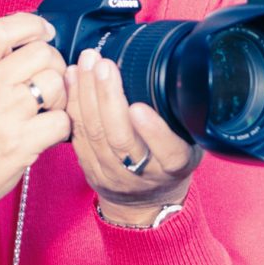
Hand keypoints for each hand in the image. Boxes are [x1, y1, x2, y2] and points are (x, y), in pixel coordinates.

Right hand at [0, 13, 70, 240]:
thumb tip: (19, 39)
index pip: (2, 29)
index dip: (31, 24)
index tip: (44, 31)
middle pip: (40, 53)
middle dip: (52, 63)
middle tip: (47, 79)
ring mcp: (4, 115)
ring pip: (56, 84)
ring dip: (60, 95)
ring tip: (46, 108)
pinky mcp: (21, 143)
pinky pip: (62, 120)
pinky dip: (62, 125)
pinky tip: (47, 130)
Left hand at [65, 49, 202, 226]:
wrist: (144, 201)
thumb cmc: (169, 160)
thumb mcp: (190, 143)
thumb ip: (186, 119)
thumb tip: (182, 74)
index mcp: (174, 166)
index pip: (168, 152)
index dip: (153, 131)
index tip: (139, 107)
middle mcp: (142, 175)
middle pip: (120, 138)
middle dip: (109, 97)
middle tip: (104, 65)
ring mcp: (111, 174)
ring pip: (94, 133)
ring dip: (86, 93)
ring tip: (86, 63)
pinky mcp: (89, 168)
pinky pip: (77, 133)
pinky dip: (73, 102)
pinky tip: (72, 77)